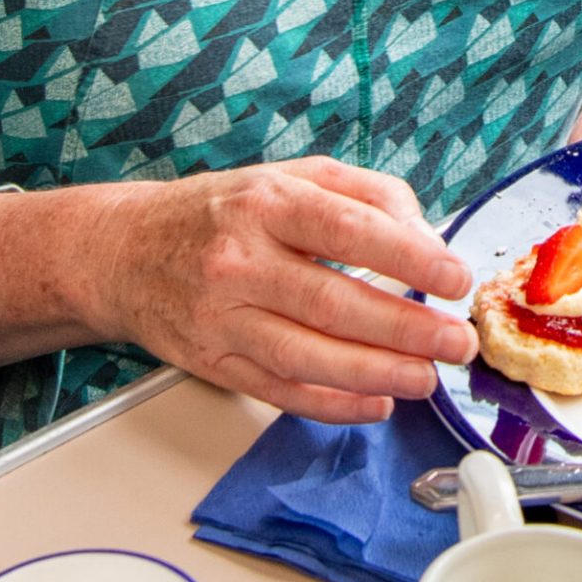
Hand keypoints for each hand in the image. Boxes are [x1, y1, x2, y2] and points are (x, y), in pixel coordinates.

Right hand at [86, 156, 477, 422]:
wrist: (125, 251)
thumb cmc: (223, 211)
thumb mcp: (294, 177)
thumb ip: (366, 195)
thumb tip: (426, 235)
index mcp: (268, 202)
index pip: (348, 230)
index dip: (409, 256)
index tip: (455, 276)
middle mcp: (239, 259)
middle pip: (333, 302)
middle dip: (406, 329)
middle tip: (456, 342)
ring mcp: (220, 316)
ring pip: (307, 356)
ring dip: (376, 374)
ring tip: (426, 378)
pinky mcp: (211, 361)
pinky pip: (280, 392)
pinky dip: (333, 405)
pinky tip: (376, 403)